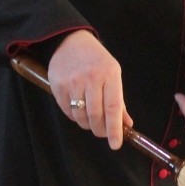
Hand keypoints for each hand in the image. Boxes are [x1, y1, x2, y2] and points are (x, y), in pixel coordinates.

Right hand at [49, 31, 131, 148]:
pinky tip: (79, 112)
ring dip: (87, 125)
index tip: (116, 144)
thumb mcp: (113, 74)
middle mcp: (91, 78)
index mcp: (110, 74)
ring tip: (91, 121)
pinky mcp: (58, 85)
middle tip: (103, 133)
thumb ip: (119, 100)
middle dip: (100, 130)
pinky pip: (67, 111)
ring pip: (80, 116)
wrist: (70, 41)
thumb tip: (127, 125)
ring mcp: (73, 81)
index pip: (113, 108)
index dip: (115, 129)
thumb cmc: (96, 60)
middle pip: (96, 115)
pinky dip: (74, 117)